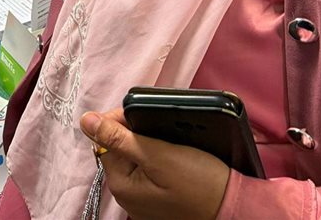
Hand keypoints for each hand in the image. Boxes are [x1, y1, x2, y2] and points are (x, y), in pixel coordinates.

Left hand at [80, 109, 229, 219]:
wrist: (233, 208)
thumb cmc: (199, 183)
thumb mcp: (159, 156)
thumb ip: (120, 138)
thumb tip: (86, 120)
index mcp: (121, 184)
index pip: (105, 139)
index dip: (119, 120)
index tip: (141, 112)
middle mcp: (127, 195)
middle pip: (119, 149)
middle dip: (134, 131)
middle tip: (159, 124)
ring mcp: (143, 200)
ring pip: (135, 157)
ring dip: (147, 142)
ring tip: (168, 137)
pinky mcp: (159, 199)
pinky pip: (150, 170)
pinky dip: (157, 157)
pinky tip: (173, 152)